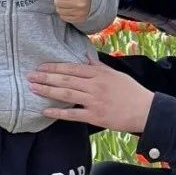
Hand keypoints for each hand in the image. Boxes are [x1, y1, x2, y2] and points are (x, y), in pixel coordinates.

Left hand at [27, 56, 154, 132]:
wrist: (145, 110)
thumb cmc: (132, 92)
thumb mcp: (116, 74)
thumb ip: (99, 67)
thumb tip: (87, 58)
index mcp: (99, 74)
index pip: (72, 68)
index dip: (54, 67)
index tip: (41, 67)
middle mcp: (94, 86)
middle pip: (65, 80)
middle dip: (45, 77)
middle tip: (29, 76)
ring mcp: (94, 101)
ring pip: (66, 94)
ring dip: (48, 91)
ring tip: (33, 89)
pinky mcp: (95, 117)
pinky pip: (72, 114)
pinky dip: (58, 113)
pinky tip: (45, 111)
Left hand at [54, 0, 90, 23]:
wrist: (92, 0)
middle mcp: (81, 3)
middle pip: (57, 2)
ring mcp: (80, 13)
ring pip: (59, 10)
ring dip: (62, 6)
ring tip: (69, 1)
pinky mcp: (78, 20)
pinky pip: (63, 17)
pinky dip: (65, 13)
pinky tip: (71, 8)